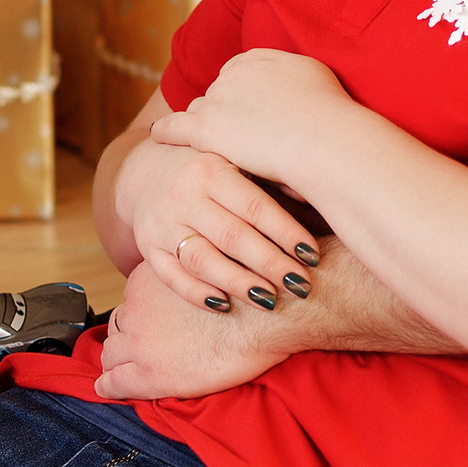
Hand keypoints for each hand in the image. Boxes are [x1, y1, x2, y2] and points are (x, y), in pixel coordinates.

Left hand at [94, 263, 287, 400]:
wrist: (263, 318)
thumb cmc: (248, 295)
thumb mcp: (207, 271)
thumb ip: (190, 278)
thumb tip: (199, 285)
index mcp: (148, 279)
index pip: (132, 299)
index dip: (141, 315)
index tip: (151, 324)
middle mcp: (137, 306)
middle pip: (119, 324)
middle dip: (127, 335)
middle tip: (141, 348)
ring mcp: (139, 341)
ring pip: (111, 351)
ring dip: (117, 360)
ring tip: (125, 370)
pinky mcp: (147, 374)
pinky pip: (113, 382)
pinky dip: (109, 386)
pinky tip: (110, 388)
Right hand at [110, 131, 319, 315]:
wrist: (146, 171)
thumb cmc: (210, 170)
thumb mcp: (236, 160)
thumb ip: (271, 180)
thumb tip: (320, 196)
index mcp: (210, 169)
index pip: (254, 206)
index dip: (285, 233)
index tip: (312, 255)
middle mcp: (183, 196)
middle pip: (232, 237)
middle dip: (270, 264)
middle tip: (301, 285)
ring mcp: (161, 224)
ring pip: (202, 260)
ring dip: (239, 283)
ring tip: (270, 301)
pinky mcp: (147, 248)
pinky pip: (172, 277)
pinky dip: (198, 294)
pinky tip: (226, 306)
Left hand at [145, 48, 355, 190]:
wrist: (324, 138)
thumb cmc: (330, 115)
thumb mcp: (316, 77)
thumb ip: (295, 76)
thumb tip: (294, 83)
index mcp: (258, 58)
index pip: (237, 74)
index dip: (240, 95)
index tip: (245, 110)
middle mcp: (233, 74)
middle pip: (217, 93)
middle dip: (222, 110)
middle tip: (231, 132)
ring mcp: (217, 99)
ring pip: (199, 111)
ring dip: (202, 125)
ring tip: (201, 141)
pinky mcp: (206, 128)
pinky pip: (176, 126)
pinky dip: (166, 131)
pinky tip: (159, 135)